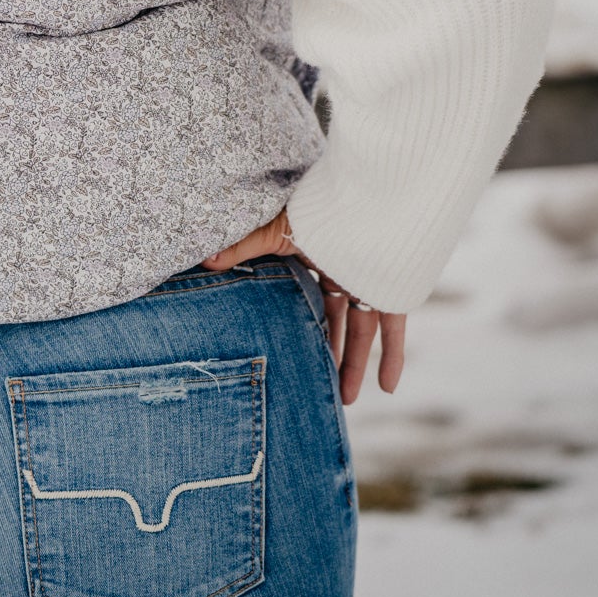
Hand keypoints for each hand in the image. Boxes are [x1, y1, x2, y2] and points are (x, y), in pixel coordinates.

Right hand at [202, 210, 406, 405]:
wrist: (371, 197)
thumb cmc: (319, 209)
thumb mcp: (274, 232)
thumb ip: (243, 249)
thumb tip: (204, 259)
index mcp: (314, 254)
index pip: (304, 294)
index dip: (296, 322)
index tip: (286, 348)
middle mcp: (343, 269)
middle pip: (334, 318)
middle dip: (326, 352)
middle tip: (317, 385)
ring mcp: (370, 280)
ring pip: (362, 329)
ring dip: (355, 364)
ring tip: (345, 400)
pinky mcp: (392, 289)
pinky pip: (394, 329)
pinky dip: (394, 357)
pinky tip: (388, 387)